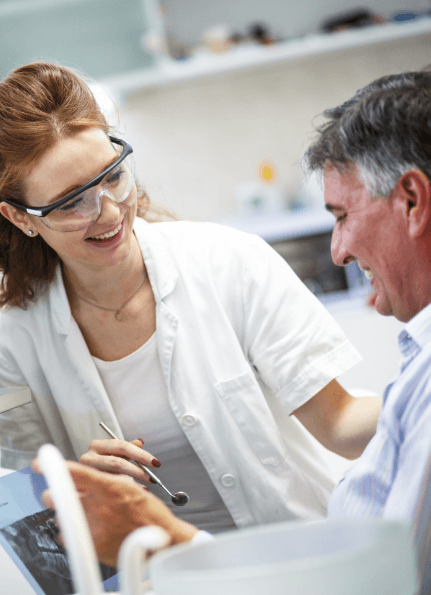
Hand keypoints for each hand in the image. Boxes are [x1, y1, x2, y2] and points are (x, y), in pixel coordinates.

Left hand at [32, 460, 197, 566]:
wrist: (159, 542)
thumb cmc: (149, 514)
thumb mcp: (130, 487)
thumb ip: (110, 475)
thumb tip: (99, 463)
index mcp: (110, 487)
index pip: (74, 472)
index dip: (54, 465)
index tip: (40, 463)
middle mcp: (98, 506)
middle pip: (59, 495)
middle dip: (56, 492)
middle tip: (59, 492)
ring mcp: (92, 527)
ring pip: (61, 516)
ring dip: (67, 513)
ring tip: (81, 513)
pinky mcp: (89, 546)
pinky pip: (67, 537)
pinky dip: (72, 532)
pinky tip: (84, 528)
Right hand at [80, 438, 160, 483]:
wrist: (78, 480)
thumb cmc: (102, 465)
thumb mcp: (115, 454)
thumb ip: (128, 449)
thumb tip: (140, 441)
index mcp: (97, 445)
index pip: (122, 446)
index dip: (140, 454)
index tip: (155, 462)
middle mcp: (88, 457)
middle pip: (117, 462)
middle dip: (138, 470)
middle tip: (152, 478)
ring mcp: (85, 473)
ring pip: (112, 478)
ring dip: (131, 482)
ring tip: (145, 487)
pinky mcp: (84, 487)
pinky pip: (108, 489)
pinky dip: (124, 491)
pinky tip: (134, 493)